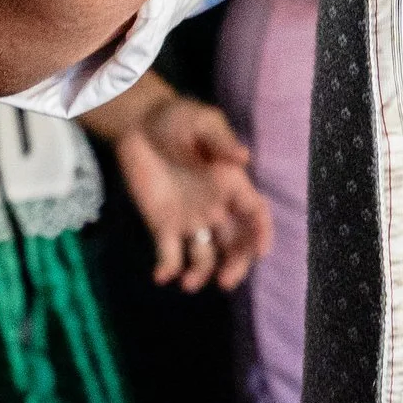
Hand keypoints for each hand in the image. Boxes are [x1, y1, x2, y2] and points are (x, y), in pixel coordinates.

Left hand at [96, 88, 272, 290]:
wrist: (140, 124)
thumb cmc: (177, 118)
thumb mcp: (202, 123)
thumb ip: (220, 141)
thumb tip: (244, 157)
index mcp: (231, 184)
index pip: (255, 214)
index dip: (262, 233)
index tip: (260, 252)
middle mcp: (216, 207)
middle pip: (235, 244)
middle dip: (236, 265)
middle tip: (225, 280)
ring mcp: (190, 219)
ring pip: (205, 256)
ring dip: (201, 274)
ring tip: (188, 283)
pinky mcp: (163, 226)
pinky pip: (170, 254)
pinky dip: (168, 269)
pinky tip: (161, 275)